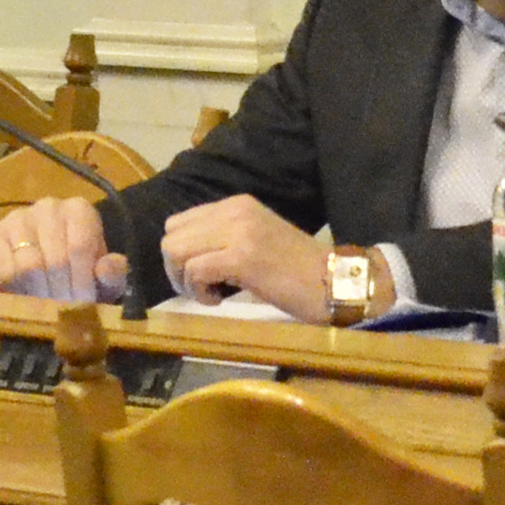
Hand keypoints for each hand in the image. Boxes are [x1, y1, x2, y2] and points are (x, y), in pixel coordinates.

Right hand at [0, 196, 123, 301]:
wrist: (46, 273)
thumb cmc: (80, 274)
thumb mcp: (103, 278)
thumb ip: (112, 274)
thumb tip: (107, 269)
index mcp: (79, 211)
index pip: (80, 248)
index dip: (81, 282)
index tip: (82, 307)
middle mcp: (48, 207)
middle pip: (55, 258)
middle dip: (61, 293)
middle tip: (63, 316)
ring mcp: (18, 218)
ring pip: (28, 265)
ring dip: (38, 295)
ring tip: (45, 312)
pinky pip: (4, 269)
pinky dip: (14, 291)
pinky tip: (23, 301)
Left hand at [155, 194, 329, 316]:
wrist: (333, 281)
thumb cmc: (297, 270)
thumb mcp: (256, 240)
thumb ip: (224, 238)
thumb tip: (187, 257)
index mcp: (236, 204)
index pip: (180, 222)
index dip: (181, 253)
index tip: (199, 274)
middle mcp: (234, 210)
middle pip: (171, 235)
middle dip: (176, 268)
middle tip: (200, 288)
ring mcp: (238, 231)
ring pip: (176, 251)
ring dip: (185, 280)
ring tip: (211, 294)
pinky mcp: (242, 256)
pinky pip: (195, 270)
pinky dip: (199, 291)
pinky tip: (218, 300)